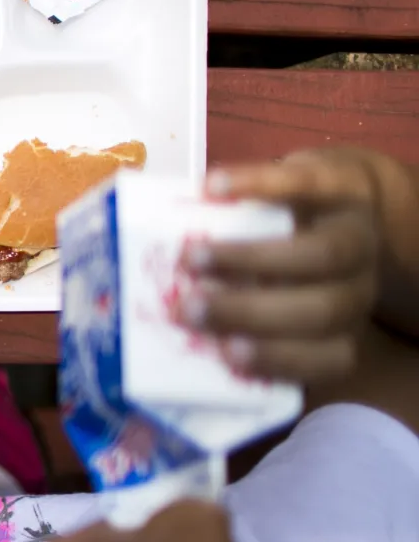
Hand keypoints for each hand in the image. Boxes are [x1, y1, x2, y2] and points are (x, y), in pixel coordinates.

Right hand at [187, 149, 381, 383]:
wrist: (337, 200)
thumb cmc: (286, 267)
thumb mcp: (278, 307)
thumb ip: (243, 328)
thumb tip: (181, 339)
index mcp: (344, 326)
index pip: (331, 356)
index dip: (282, 357)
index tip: (224, 352)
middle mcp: (360, 285)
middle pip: (323, 309)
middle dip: (251, 312)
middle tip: (189, 308)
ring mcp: (357, 232)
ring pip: (324, 253)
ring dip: (250, 257)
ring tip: (190, 257)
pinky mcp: (342, 184)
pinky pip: (307, 185)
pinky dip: (258, 185)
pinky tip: (212, 189)